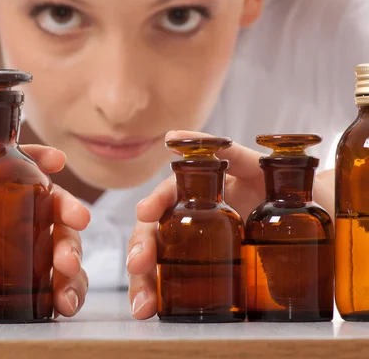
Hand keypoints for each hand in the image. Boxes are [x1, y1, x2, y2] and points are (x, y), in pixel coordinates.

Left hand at [0, 145, 90, 317]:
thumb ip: (6, 151)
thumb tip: (58, 158)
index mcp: (25, 199)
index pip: (57, 203)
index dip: (71, 210)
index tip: (79, 217)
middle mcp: (31, 228)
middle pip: (64, 238)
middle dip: (71, 250)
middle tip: (66, 263)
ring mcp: (25, 257)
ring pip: (63, 268)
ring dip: (73, 281)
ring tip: (65, 299)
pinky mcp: (16, 283)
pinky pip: (48, 292)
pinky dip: (64, 298)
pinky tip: (61, 307)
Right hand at [126, 130, 265, 319]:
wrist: (307, 215)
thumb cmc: (279, 187)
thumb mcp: (254, 167)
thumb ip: (224, 150)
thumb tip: (176, 134)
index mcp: (195, 193)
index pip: (165, 197)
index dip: (153, 204)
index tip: (145, 214)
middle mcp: (187, 219)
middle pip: (154, 234)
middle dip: (141, 251)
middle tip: (138, 267)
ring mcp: (192, 246)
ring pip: (157, 262)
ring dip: (144, 284)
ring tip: (142, 306)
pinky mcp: (200, 270)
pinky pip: (172, 283)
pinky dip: (158, 296)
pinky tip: (152, 310)